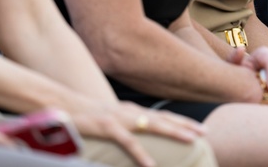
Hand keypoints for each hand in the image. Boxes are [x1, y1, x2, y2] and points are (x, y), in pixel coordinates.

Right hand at [69, 101, 204, 166]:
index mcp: (132, 111)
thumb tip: (136, 136)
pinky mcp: (107, 127)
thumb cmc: (84, 117)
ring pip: (153, 124)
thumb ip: (124, 128)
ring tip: (191, 141)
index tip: (200, 128)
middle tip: (205, 132)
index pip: (163, 115)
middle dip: (186, 125)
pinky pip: (128, 142)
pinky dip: (141, 153)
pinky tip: (151, 165)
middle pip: (164, 117)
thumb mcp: (109, 121)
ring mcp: (120, 118)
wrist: (62, 106)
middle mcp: (130, 112)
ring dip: (173, 133)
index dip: (182, 121)